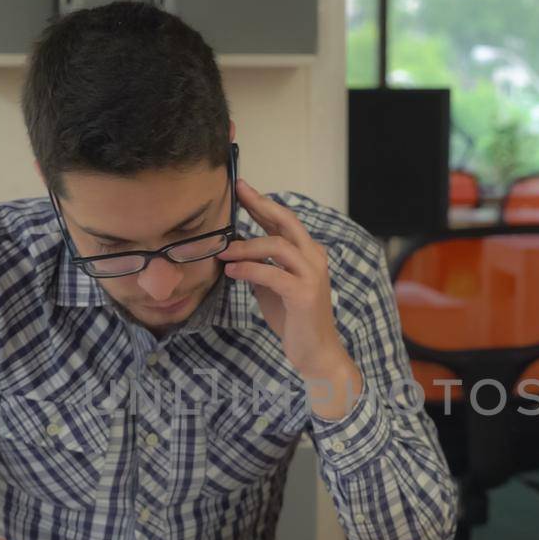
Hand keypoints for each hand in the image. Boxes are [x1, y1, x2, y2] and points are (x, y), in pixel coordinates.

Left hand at [218, 179, 362, 419]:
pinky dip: (250, 269)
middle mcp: (313, 257)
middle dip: (259, 205)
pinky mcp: (304, 294)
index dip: (262, 203)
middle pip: (286, 222)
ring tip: (222, 251)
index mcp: (307, 253)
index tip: (241, 188)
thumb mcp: (272, 286)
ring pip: (277, 246)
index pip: (283, 220)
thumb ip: (261, 265)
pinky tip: (232, 270)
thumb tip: (235, 249)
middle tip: (236, 193)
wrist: (316, 352)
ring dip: (246, 246)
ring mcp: (311, 275)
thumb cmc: (293, 319)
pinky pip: (272, 274)